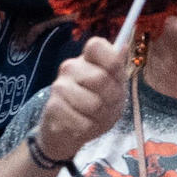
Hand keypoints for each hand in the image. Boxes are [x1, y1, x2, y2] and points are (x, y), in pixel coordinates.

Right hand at [33, 37, 129, 159]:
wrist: (70, 132)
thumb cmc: (98, 106)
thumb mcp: (115, 89)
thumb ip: (118, 70)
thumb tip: (123, 47)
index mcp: (88, 58)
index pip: (96, 45)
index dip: (110, 60)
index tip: (114, 74)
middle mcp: (70, 67)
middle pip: (101, 78)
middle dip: (112, 97)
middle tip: (108, 104)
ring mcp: (59, 86)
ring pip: (93, 103)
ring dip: (100, 116)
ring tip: (93, 116)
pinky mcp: (52, 107)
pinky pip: (81, 121)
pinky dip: (88, 128)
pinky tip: (81, 125)